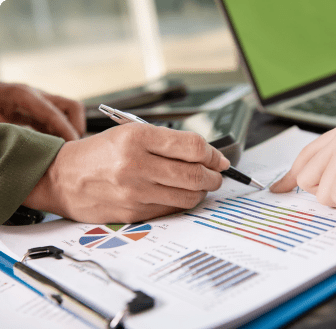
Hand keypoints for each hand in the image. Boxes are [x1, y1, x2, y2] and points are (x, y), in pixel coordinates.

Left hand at [0, 82, 84, 140]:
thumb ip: (6, 131)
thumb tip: (27, 145)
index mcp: (23, 95)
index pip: (54, 113)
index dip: (67, 130)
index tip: (73, 147)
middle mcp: (36, 96)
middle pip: (71, 107)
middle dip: (76, 127)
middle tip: (72, 148)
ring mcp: (39, 103)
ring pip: (68, 114)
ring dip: (70, 131)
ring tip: (64, 150)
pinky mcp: (37, 112)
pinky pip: (57, 122)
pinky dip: (61, 134)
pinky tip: (55, 147)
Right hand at [23, 123, 229, 222]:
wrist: (62, 178)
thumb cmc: (99, 153)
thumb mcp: (130, 133)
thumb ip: (168, 142)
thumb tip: (206, 155)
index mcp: (137, 138)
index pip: (193, 146)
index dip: (213, 153)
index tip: (218, 158)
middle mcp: (137, 165)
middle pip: (196, 174)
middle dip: (215, 176)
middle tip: (216, 174)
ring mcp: (136, 192)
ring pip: (189, 196)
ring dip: (202, 191)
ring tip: (200, 185)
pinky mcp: (134, 213)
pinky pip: (173, 210)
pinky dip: (183, 202)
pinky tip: (179, 194)